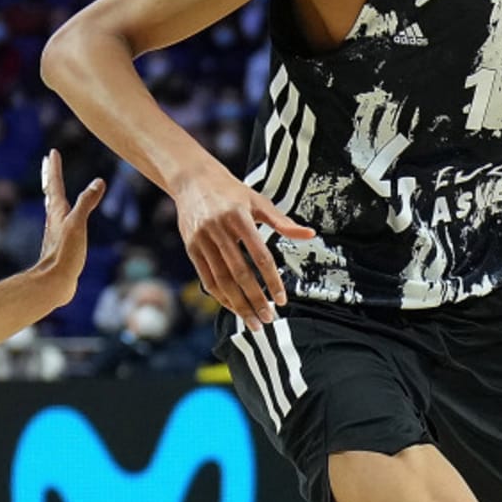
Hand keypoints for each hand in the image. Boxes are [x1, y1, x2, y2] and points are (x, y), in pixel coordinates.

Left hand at [38, 148, 105, 305]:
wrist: (54, 283)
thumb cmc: (65, 254)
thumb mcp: (78, 224)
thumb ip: (87, 202)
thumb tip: (99, 181)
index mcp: (58, 212)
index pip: (54, 184)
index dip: (54, 167)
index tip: (52, 152)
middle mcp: (55, 219)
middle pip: (50, 192)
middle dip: (50, 176)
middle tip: (47, 162)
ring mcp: (57, 232)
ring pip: (54, 207)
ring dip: (54, 193)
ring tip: (55, 188)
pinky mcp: (62, 245)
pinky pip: (62, 222)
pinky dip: (63, 213)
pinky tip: (66, 222)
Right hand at [175, 166, 314, 329]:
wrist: (192, 180)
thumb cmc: (231, 192)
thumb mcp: (258, 201)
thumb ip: (283, 222)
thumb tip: (311, 235)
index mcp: (240, 217)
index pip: (260, 256)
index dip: (271, 280)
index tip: (282, 300)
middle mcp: (219, 229)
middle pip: (239, 273)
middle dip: (255, 299)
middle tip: (269, 319)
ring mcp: (202, 240)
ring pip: (221, 280)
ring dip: (238, 304)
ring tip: (253, 322)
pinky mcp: (191, 247)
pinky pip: (206, 278)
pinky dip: (220, 296)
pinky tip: (233, 308)